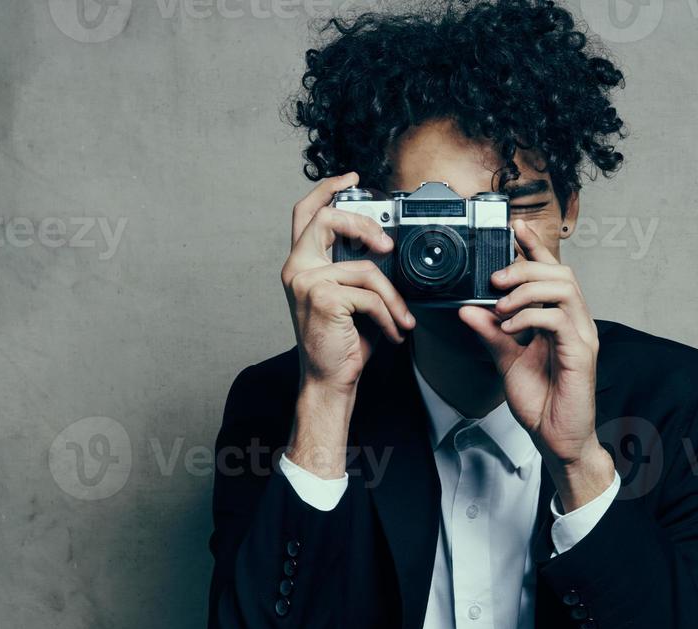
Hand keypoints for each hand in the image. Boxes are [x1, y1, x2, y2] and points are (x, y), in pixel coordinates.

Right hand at [280, 173, 415, 477]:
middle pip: (326, 218)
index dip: (327, 188)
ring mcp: (306, 282)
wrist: (329, 381)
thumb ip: (357, 269)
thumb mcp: (350, 298)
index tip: (351, 178)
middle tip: (386, 244)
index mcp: (301, 264)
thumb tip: (387, 247)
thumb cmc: (342, 342)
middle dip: (363, 223)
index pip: (306, 213)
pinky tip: (393, 333)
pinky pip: (369, 295)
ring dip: (392, 298)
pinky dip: (389, 315)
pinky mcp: (322, 298)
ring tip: (401, 320)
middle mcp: (296, 269)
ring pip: (364, 269)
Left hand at [458, 220, 615, 509]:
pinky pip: (557, 318)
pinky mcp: (580, 352)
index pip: (552, 272)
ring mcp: (581, 335)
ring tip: (500, 306)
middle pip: (560, 271)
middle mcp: (575, 322)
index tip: (514, 228)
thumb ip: (490, 334)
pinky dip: (528, 316)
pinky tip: (509, 327)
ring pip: (562, 287)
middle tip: (494, 281)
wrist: (557, 439)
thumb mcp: (506, 361)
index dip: (535, 247)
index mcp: (560, 319)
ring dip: (526, 289)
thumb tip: (467, 310)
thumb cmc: (542, 401)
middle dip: (524, 267)